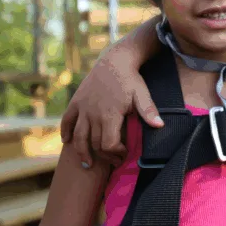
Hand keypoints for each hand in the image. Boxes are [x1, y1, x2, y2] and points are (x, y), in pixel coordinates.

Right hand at [60, 49, 161, 168]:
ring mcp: (82, 108)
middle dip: (105, 155)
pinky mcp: (76, 102)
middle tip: (113, 161)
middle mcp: (93, 114)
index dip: (115, 152)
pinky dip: (65, 132)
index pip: (108, 144)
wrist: (115, 61)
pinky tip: (67, 141)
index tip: (124, 153)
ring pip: (78, 136)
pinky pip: (67, 120)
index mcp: (109, 114)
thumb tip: (160, 126)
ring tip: (87, 164)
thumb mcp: (142, 94)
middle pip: (94, 143)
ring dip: (82, 152)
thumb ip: (148, 111)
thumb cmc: (130, 79)